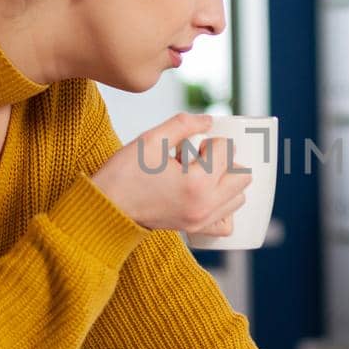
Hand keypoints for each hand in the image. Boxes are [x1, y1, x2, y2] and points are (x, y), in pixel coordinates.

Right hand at [91, 113, 251, 233]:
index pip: (226, 151)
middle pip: (242, 176)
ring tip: (200, 174)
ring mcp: (202, 220)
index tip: (191, 146)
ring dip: (226, 181)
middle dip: (225, 160)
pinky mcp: (195, 229)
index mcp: (197, 183)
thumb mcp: (151, 140)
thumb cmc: (124, 175)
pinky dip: (224, 205)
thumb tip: (209, 120)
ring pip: (238, 198)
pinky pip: (226, 221)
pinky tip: (206, 194)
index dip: (211, 141)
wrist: (106, 210)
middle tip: (199, 157)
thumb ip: (184, 124)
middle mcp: (206, 206)